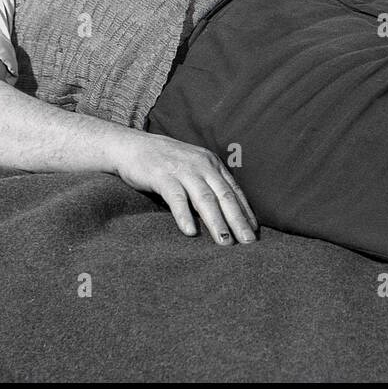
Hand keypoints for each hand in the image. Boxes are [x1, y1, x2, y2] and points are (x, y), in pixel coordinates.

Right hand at [113, 132, 257, 245]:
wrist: (132, 146)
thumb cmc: (165, 162)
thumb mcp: (192, 168)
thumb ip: (207, 184)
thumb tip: (225, 212)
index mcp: (211, 164)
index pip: (233, 190)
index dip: (245, 210)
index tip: (255, 230)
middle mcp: (201, 165)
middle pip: (224, 196)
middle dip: (238, 220)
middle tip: (248, 242)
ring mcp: (183, 169)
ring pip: (205, 198)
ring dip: (217, 222)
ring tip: (225, 242)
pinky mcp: (162, 176)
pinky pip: (176, 198)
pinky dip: (184, 215)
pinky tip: (191, 232)